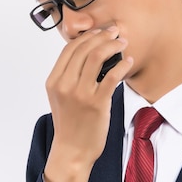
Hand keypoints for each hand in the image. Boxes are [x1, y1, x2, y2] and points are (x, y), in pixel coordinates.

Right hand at [43, 26, 132, 181]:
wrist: (72, 150)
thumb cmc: (70, 123)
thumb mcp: (60, 96)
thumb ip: (68, 75)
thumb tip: (86, 53)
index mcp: (54, 80)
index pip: (69, 48)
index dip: (87, 35)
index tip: (100, 31)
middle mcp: (65, 84)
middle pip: (84, 48)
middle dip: (102, 35)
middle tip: (115, 32)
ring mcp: (80, 94)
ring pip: (97, 57)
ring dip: (112, 45)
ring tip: (123, 43)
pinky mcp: (97, 103)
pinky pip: (111, 76)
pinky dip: (121, 65)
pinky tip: (127, 62)